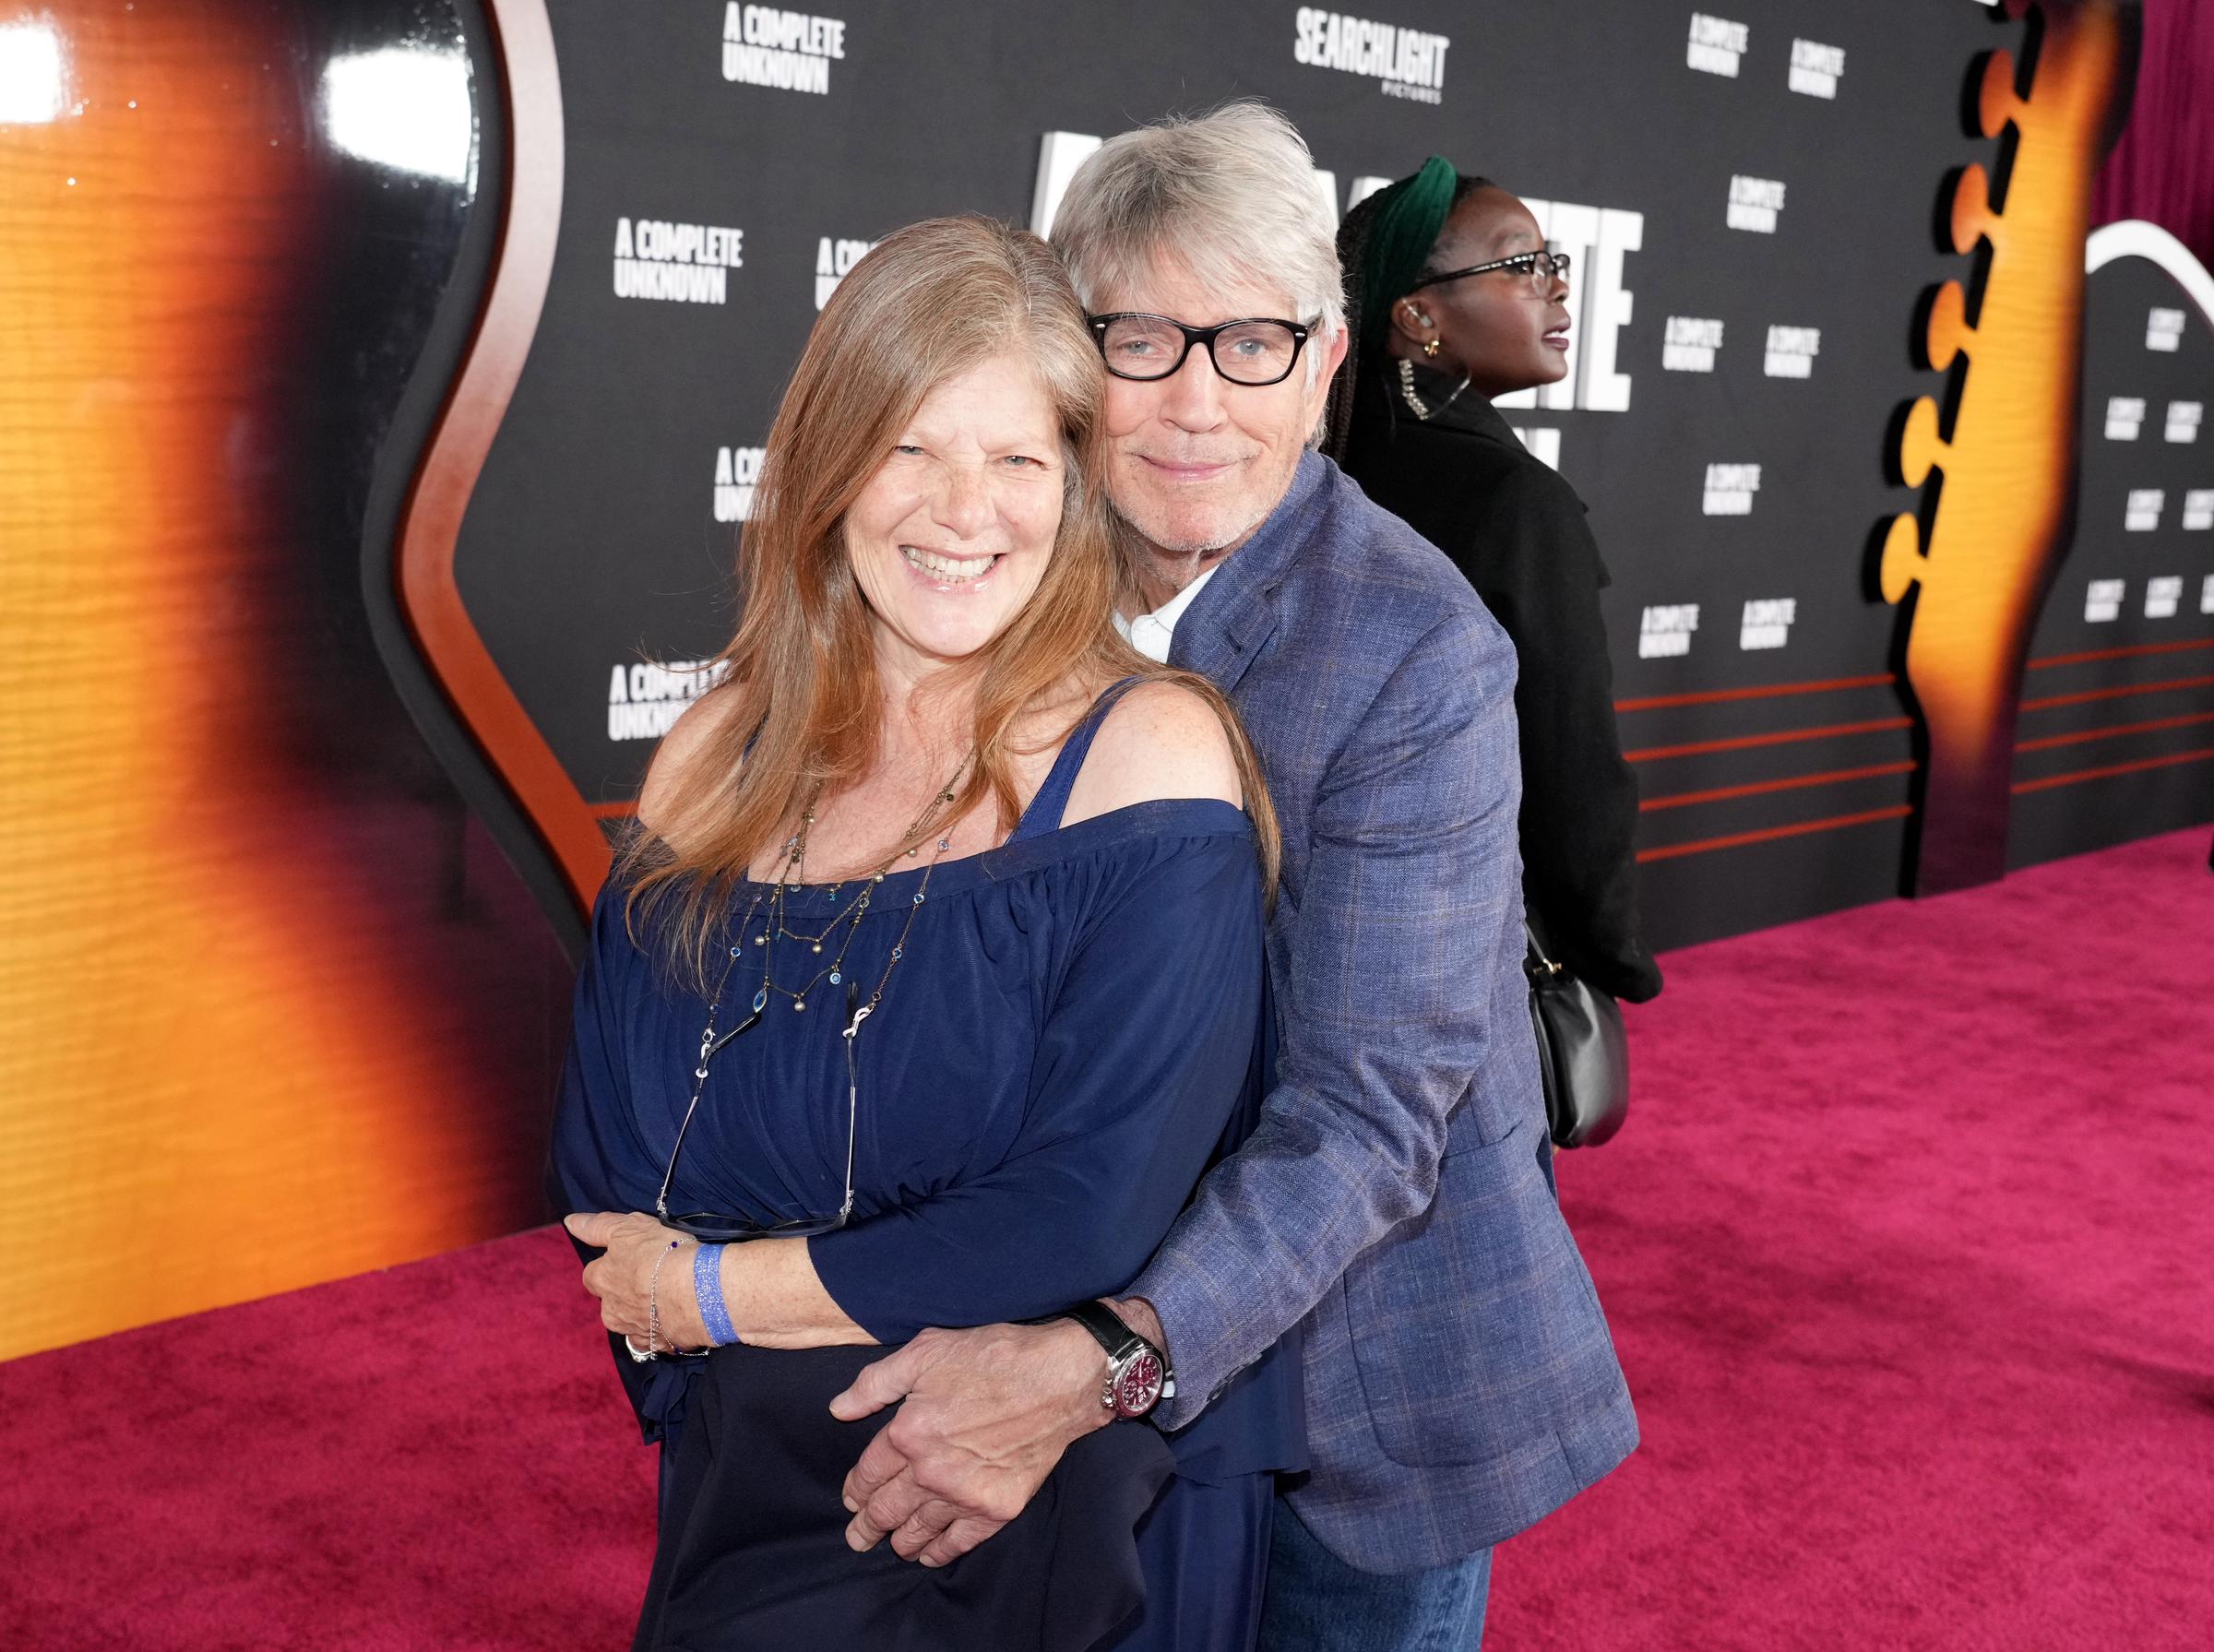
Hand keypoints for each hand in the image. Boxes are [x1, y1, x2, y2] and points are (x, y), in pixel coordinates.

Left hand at [562, 1211, 708, 1351]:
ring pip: (629, 1320)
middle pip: (610, 1300)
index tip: (629, 1259)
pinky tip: (673, 1317)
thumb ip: (597, 1226)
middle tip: (650, 1277)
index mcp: (600, 1279)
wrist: (695, 1292)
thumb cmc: (660, 1254)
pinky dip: (657, 1330)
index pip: (593, 1273)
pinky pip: (650, 1338)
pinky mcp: (653, 1344)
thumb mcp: (628, 1227)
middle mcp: (610, 1309)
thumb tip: (570, 1222)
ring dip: (642, 1311)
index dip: (609, 1266)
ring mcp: (631, 1329)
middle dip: (623, 1292)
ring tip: (667, 1297)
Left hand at [828, 1319, 1109, 1565]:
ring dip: (898, 1541)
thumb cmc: (993, 1356)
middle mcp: (930, 1472)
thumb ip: (875, 1382)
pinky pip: (958, 1542)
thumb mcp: (926, 1350)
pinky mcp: (996, 1508)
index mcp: (907, 1433)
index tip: (852, 1499)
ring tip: (890, 1547)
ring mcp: (964, 1494)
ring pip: (918, 1530)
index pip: (868, 1474)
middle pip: (886, 1509)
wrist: (1059, 1378)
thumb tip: (838, 1410)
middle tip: (857, 1538)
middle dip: (867, 1527)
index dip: (855, 1490)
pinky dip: (939, 1552)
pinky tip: (929, 1555)